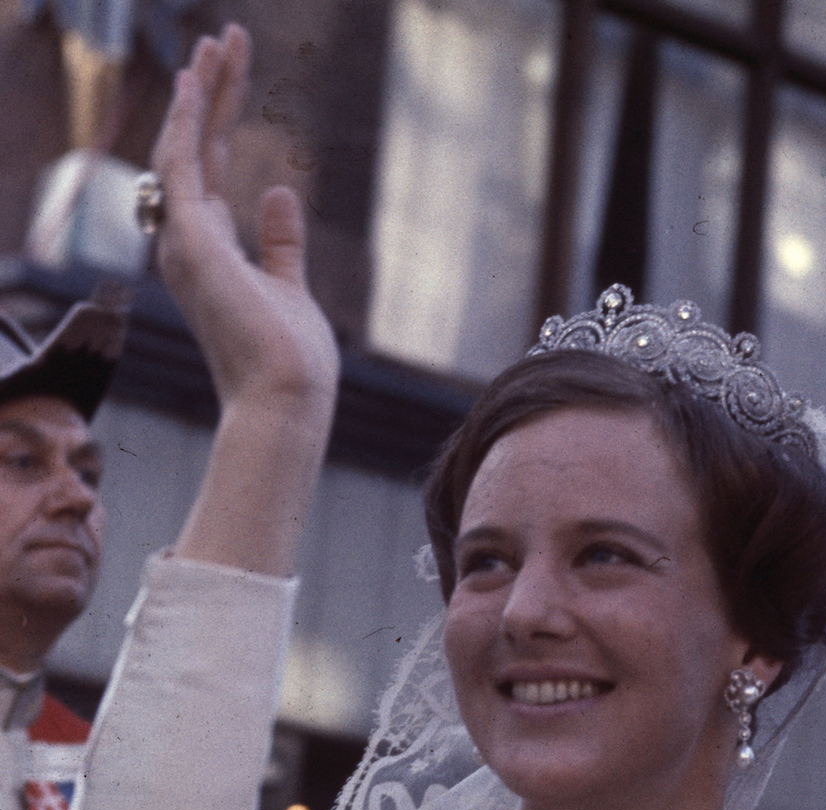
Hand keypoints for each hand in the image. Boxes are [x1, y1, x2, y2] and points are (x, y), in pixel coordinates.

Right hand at [151, 25, 338, 417]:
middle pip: (195, 151)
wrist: (285, 399)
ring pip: (185, 148)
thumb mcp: (290, 289)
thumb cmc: (289, 361)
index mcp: (210, 256)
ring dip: (201, 93)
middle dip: (209, 94)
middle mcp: (187, 245)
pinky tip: (198, 80)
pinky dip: (188, 120)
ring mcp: (184, 243)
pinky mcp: (193, 241)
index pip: (209, 173)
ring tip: (218, 42)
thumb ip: (280, 243)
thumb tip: (280, 191)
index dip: (216, 122)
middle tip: (224, 41)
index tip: (228, 78)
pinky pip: (182, 164)